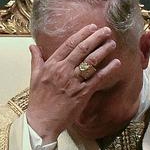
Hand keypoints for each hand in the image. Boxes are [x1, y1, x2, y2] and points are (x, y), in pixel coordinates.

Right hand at [26, 23, 120, 141]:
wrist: (42, 122)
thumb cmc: (38, 101)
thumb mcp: (34, 77)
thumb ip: (36, 60)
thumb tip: (32, 46)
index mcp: (52, 65)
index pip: (69, 44)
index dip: (82, 34)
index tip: (92, 27)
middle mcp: (63, 70)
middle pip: (82, 49)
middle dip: (96, 38)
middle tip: (107, 30)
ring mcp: (73, 82)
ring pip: (91, 62)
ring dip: (103, 50)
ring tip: (112, 43)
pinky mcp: (82, 94)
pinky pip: (97, 79)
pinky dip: (108, 70)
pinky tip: (116, 63)